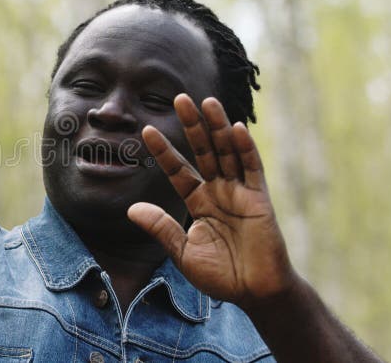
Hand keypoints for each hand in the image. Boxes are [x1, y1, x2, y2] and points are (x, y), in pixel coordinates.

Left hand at [128, 94, 295, 307]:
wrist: (254, 293)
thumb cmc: (221, 275)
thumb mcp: (183, 251)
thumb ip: (161, 228)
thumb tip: (131, 209)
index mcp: (198, 201)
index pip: (178, 169)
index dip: (164, 150)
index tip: (147, 130)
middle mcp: (218, 191)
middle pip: (203, 151)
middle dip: (192, 125)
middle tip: (179, 97)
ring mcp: (240, 192)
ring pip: (227, 152)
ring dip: (217, 126)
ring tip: (206, 101)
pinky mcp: (259, 199)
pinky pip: (252, 169)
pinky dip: (244, 148)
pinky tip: (235, 127)